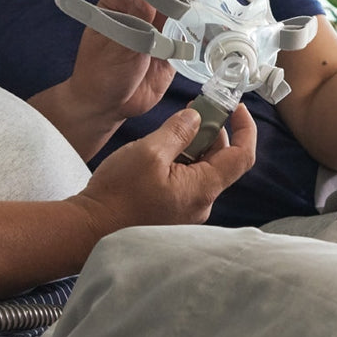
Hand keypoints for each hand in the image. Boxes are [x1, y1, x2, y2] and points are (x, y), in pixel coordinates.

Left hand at [67, 0, 216, 121]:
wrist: (108, 105)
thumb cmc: (99, 69)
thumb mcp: (112, 39)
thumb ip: (134, 15)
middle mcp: (146, 7)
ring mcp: (163, 26)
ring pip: (189, 1)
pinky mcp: (177, 45)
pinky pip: (198, 29)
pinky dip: (214, 22)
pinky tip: (229, 17)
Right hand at [74, 103, 255, 234]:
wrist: (91, 229)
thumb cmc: (118, 193)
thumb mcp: (148, 151)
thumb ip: (177, 131)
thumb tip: (197, 118)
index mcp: (202, 189)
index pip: (242, 157)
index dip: (245, 129)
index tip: (236, 108)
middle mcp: (201, 203)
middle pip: (221, 162)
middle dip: (212, 132)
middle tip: (193, 110)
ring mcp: (187, 211)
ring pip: (202, 171)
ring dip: (193, 146)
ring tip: (169, 131)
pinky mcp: (171, 213)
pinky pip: (186, 182)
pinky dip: (180, 162)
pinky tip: (158, 153)